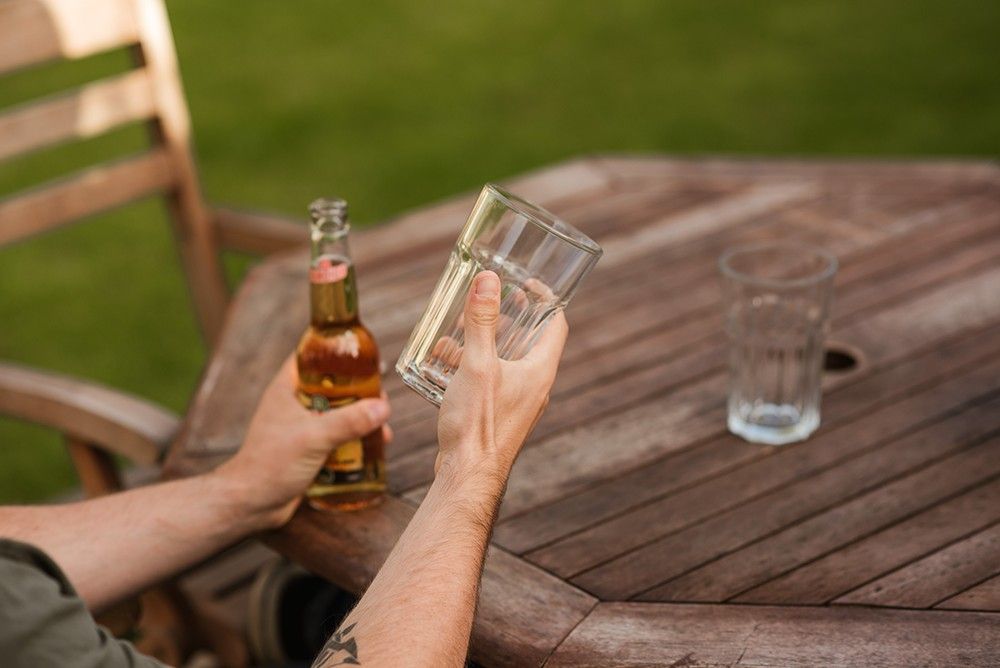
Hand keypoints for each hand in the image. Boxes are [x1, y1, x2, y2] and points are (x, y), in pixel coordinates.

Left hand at [214, 355, 390, 527]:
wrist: (250, 504)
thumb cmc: (271, 464)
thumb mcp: (314, 437)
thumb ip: (349, 421)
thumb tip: (382, 407)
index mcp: (286, 389)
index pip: (309, 357)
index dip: (333, 352)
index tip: (360, 354)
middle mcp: (293, 405)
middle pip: (330, 387)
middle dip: (357, 392)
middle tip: (380, 397)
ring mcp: (300, 428)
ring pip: (336, 414)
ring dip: (359, 420)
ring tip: (382, 428)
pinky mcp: (307, 450)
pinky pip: (335, 438)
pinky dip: (353, 440)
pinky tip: (372, 449)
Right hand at [436, 271, 567, 485]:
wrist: (468, 475)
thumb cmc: (479, 423)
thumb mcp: (478, 364)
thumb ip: (482, 321)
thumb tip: (489, 280)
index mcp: (540, 370)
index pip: (556, 324)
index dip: (546, 299)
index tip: (526, 282)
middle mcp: (535, 386)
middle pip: (530, 340)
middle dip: (509, 317)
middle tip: (488, 301)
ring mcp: (518, 402)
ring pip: (507, 361)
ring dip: (486, 341)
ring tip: (461, 327)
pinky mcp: (499, 415)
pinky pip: (492, 380)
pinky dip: (474, 365)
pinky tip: (446, 362)